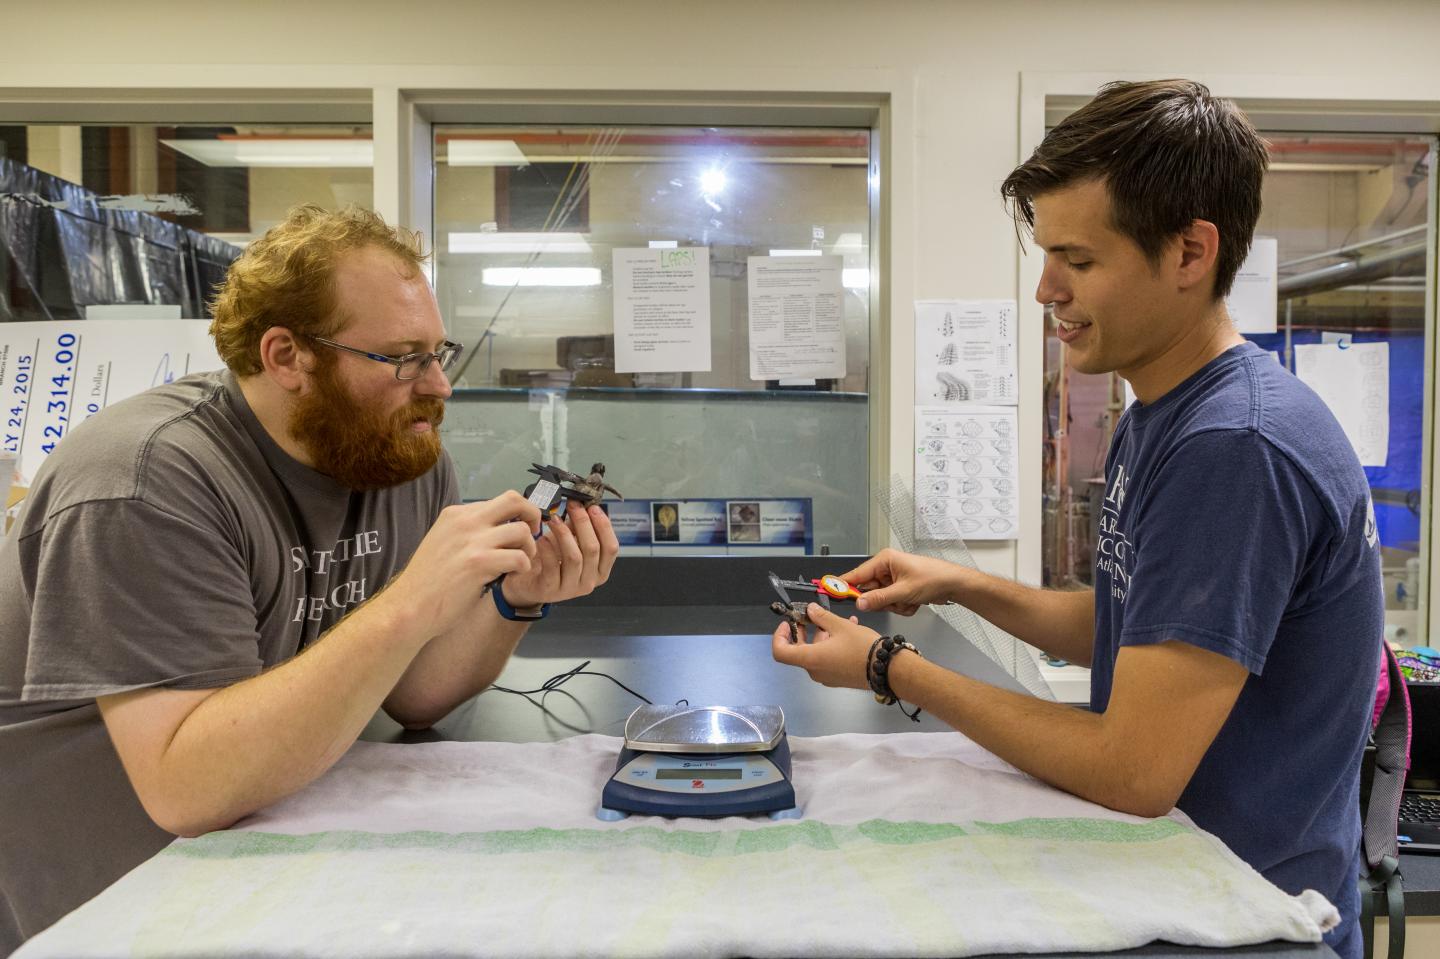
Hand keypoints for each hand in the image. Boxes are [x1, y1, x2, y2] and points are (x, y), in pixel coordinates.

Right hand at [389, 491, 540, 633]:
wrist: (409, 606)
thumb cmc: (427, 582)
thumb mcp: (443, 542)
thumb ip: (468, 532)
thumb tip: (498, 530)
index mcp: (456, 514)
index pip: (499, 501)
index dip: (517, 515)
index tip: (522, 530)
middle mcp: (464, 521)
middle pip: (514, 500)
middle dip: (532, 515)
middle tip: (533, 535)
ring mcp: (472, 540)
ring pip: (521, 530)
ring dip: (529, 548)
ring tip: (521, 562)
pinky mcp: (479, 563)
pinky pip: (519, 557)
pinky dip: (523, 567)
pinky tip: (512, 576)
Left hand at [499, 503, 619, 607]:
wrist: (528, 581)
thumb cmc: (551, 560)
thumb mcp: (571, 543)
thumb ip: (580, 528)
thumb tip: (585, 505)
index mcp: (600, 571)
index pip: (611, 548)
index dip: (603, 526)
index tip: (592, 507)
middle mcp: (589, 582)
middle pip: (592, 549)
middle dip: (583, 523)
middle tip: (572, 506)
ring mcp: (570, 589)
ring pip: (574, 557)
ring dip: (564, 533)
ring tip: (554, 519)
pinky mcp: (550, 590)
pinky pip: (552, 565)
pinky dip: (547, 548)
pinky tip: (541, 538)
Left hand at [771, 602, 878, 689]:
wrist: (888, 670)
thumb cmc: (862, 648)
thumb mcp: (840, 626)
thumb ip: (821, 617)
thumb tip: (810, 610)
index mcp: (810, 659)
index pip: (780, 652)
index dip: (779, 636)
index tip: (788, 623)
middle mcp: (815, 671)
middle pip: (798, 651)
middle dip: (803, 631)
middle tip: (811, 617)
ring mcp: (826, 676)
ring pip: (815, 653)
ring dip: (821, 635)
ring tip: (837, 620)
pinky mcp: (837, 678)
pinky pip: (827, 659)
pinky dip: (830, 644)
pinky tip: (846, 629)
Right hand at [841, 548, 961, 614]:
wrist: (954, 584)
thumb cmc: (932, 579)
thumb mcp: (903, 591)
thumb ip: (879, 599)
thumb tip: (859, 604)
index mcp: (884, 560)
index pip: (857, 575)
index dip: (844, 585)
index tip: (829, 592)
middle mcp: (886, 568)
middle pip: (869, 591)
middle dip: (883, 601)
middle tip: (895, 601)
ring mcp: (893, 579)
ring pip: (881, 600)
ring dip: (895, 605)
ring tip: (910, 601)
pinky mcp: (900, 588)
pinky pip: (892, 602)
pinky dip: (902, 606)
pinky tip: (914, 602)